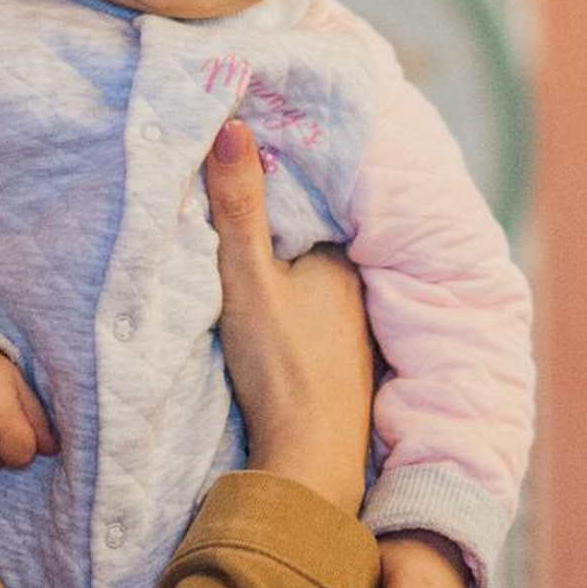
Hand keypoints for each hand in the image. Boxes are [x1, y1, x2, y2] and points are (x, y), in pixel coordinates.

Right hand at [203, 119, 370, 511]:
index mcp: (343, 259)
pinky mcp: (341, 366)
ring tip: (242, 253)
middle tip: (228, 203)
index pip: (306, 203)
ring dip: (285, 272)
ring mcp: (353, 330)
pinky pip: (313, 315)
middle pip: (309, 242)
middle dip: (278, 228)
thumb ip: (239, 206)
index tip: (234, 165)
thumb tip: (230, 124)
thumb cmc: (281, 367)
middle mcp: (358, 289)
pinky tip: (271, 313)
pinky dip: (292, 305)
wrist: (309, 463)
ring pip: (311, 282)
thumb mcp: (247, 278)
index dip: (272, 185)